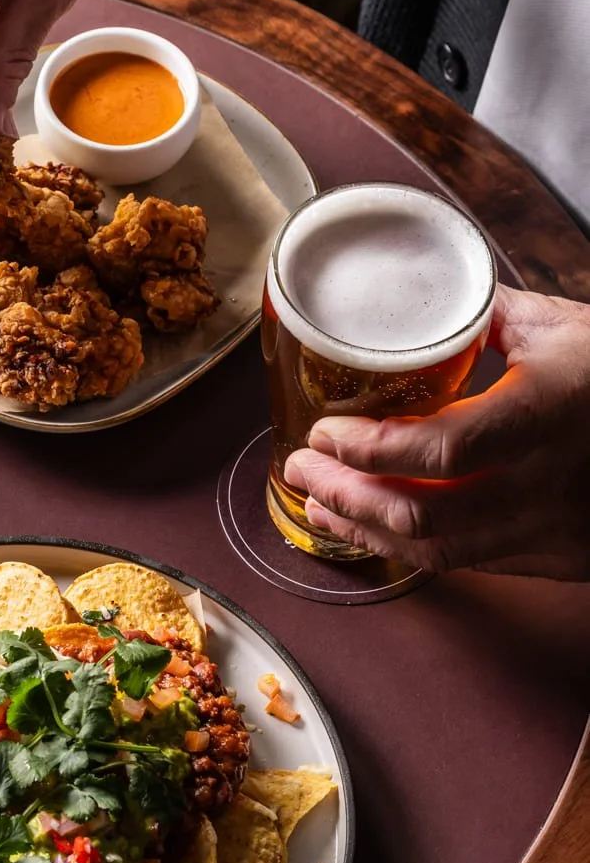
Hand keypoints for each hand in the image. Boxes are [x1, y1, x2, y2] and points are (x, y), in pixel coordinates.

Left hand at [282, 288, 589, 576]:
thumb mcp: (567, 326)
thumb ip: (489, 315)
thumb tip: (422, 299)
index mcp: (547, 413)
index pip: (439, 450)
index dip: (370, 451)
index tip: (323, 433)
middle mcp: (548, 482)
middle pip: (423, 512)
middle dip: (346, 495)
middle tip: (299, 469)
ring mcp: (555, 530)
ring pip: (441, 550)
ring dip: (367, 530)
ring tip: (319, 505)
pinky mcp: (558, 559)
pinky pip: (471, 563)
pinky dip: (412, 548)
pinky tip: (375, 528)